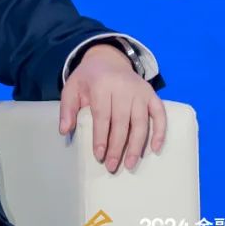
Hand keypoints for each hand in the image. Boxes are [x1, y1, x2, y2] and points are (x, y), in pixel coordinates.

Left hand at [58, 43, 166, 172]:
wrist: (108, 59)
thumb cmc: (88, 78)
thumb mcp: (71, 87)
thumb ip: (67, 108)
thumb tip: (65, 131)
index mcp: (101, 84)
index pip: (102, 115)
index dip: (101, 137)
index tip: (99, 156)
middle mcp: (123, 87)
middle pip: (122, 122)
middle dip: (117, 147)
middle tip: (112, 166)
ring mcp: (140, 91)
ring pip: (141, 122)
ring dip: (137, 145)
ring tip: (130, 164)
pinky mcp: (152, 94)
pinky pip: (159, 114)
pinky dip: (160, 131)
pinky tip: (155, 148)